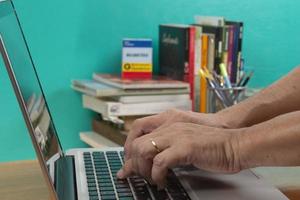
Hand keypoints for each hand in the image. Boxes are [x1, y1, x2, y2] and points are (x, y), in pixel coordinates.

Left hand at [118, 122, 241, 186]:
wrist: (235, 144)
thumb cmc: (214, 146)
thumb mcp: (186, 143)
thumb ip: (170, 147)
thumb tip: (155, 161)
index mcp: (169, 125)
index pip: (138, 134)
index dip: (129, 152)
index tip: (128, 167)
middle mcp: (170, 128)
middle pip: (136, 143)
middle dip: (132, 163)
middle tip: (137, 177)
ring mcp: (176, 136)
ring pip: (143, 150)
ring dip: (142, 169)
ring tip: (151, 179)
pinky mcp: (185, 147)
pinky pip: (159, 161)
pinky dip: (156, 175)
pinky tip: (162, 181)